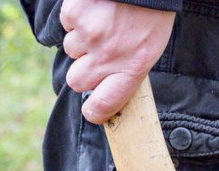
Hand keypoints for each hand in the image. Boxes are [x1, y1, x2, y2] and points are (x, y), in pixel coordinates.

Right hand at [60, 0, 174, 123]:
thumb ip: (128, 70)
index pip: (104, 106)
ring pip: (70, 50)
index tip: (92, 110)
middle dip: (83, 70)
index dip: (94, 112)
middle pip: (77, 81)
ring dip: (82, 39)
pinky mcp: (75, 15)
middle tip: (98, 53)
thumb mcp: (151, 47)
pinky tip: (96, 8)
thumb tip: (105, 91)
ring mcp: (90, 36)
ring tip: (103, 22)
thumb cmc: (151, 13)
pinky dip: (78, 17)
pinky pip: (67, 25)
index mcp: (133, 68)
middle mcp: (109, 56)